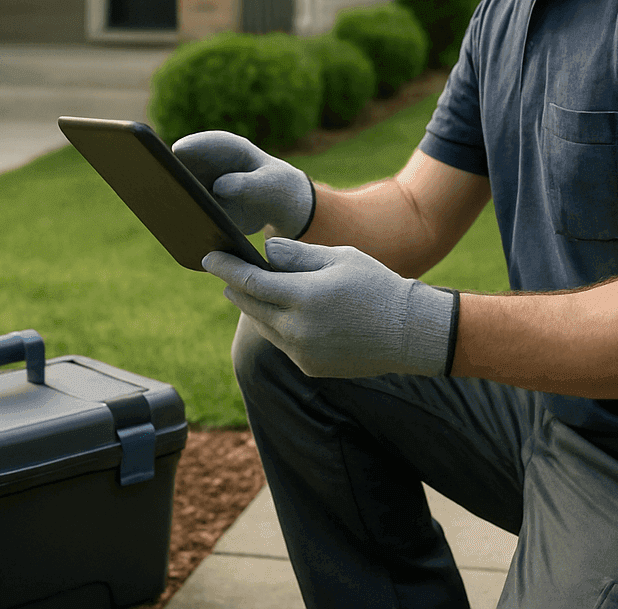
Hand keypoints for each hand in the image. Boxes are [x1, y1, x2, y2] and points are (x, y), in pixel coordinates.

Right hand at [172, 131, 314, 237]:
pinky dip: (178, 213)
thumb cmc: (275, 187)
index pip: (210, 143)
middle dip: (171, 170)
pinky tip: (173, 227)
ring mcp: (202, 182)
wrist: (275, 205)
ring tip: (159, 207)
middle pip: (186, 163)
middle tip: (155, 179)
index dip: (193, 145)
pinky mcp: (199, 202)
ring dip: (169, 194)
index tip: (178, 151)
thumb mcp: (270, 185)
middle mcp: (210, 163)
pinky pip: (185, 206)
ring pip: (180, 185)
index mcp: (231, 149)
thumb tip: (221, 187)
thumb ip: (250, 185)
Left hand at [203, 237, 456, 378]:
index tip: (208, 257)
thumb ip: (297, 254)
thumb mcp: (339, 257)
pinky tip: (283, 312)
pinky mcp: (309, 367)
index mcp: (305, 296)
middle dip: (235, 286)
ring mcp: (302, 352)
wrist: (409, 334)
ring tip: (252, 289)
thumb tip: (264, 250)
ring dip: (254, 307)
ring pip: (263, 326)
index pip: (250, 280)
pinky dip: (277, 325)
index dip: (226, 268)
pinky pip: (282, 343)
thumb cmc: (376, 285)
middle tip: (225, 271)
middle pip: (249, 305)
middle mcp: (298, 329)